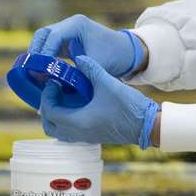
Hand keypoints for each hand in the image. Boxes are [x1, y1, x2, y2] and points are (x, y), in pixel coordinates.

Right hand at [30, 15, 141, 77]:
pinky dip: (44, 59)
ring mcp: (66, 32)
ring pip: (43, 40)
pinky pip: (49, 47)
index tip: (38, 70)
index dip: (43, 52)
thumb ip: (77, 73)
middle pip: (43, 34)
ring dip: (37, 56)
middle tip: (31, 72)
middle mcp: (69, 25)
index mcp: (77, 24)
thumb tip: (55, 85)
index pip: (52, 36)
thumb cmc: (114, 56)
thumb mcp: (96, 65)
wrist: (127, 52)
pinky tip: (41, 74)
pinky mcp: (66, 41)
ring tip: (34, 75)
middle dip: (35, 52)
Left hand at [39, 56, 157, 148]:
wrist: (148, 126)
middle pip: (50, 125)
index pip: (50, 111)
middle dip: (48, 107)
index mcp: (78, 122)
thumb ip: (92, 69)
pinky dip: (66, 118)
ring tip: (64, 97)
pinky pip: (70, 131)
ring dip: (56, 114)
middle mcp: (78, 133)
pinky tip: (77, 103)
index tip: (55, 82)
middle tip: (55, 91)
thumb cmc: (129, 107)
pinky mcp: (93, 136)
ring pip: (59, 130)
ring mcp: (86, 137)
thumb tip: (79, 58)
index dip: (47, 96)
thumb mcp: (108, 84)